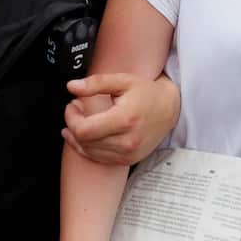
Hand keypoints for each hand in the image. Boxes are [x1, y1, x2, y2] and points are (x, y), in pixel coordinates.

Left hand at [64, 73, 179, 165]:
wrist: (169, 109)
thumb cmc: (146, 92)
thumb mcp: (123, 80)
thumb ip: (96, 83)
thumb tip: (71, 86)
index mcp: (125, 120)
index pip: (83, 129)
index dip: (71, 118)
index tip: (73, 105)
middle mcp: (127, 141)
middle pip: (84, 141)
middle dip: (73, 125)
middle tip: (76, 109)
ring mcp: (128, 153)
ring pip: (89, 152)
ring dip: (79, 137)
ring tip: (83, 120)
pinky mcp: (128, 160)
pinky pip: (99, 158)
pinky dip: (88, 147)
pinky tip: (87, 136)